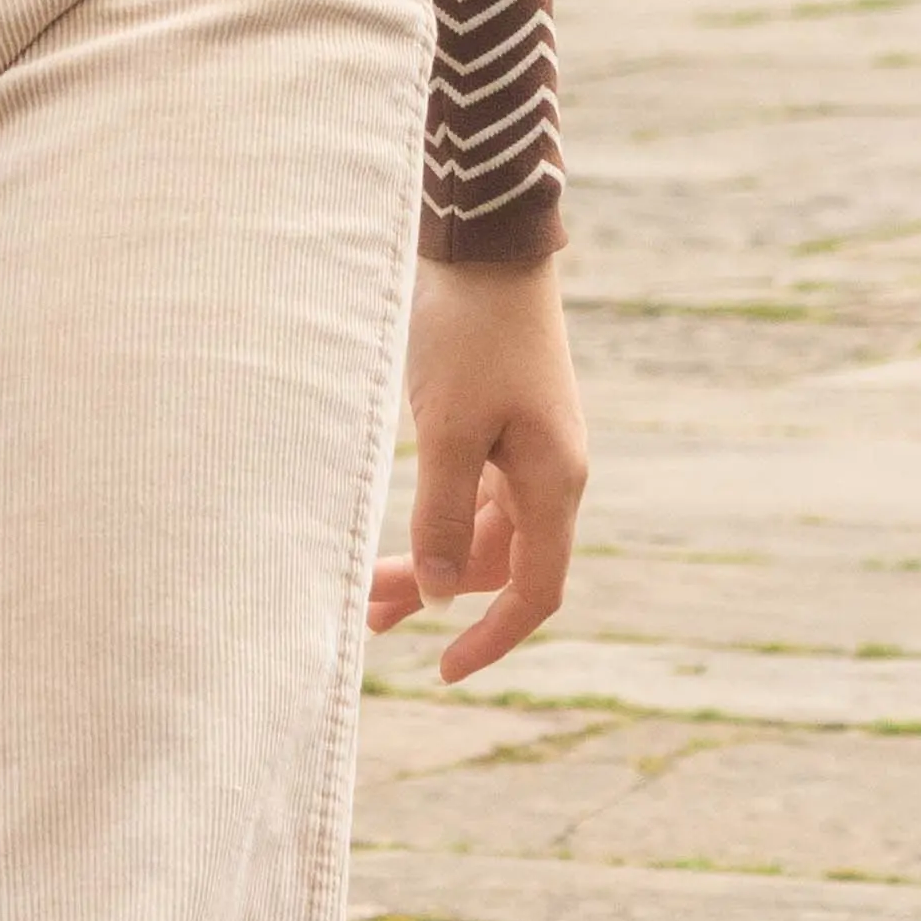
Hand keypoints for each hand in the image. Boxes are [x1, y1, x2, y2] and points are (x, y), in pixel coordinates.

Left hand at [378, 257, 584, 684]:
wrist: (485, 249)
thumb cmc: (470, 334)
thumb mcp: (448, 427)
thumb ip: (444, 512)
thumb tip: (443, 594)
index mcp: (553, 483)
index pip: (535, 590)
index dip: (493, 638)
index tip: (444, 671)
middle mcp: (550, 475)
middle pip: (499, 564)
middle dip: (439, 595)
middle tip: (367, 616)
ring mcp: (528, 451)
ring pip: (482, 532)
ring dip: (432, 560)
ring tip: (369, 593)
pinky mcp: (502, 427)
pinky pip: (473, 497)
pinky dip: (437, 521)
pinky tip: (396, 535)